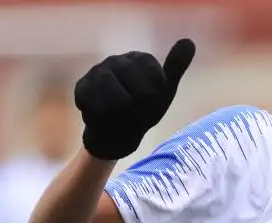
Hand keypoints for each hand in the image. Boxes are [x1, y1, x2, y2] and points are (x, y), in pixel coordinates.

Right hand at [75, 38, 195, 161]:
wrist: (117, 131)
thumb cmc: (143, 109)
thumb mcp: (164, 90)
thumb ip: (175, 66)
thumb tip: (189, 41)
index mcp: (140, 59)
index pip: (157, 81)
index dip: (155, 100)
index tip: (150, 103)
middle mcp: (117, 60)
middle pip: (140, 94)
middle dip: (140, 111)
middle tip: (134, 112)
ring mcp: (98, 72)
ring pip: (117, 102)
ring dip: (122, 117)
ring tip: (120, 115)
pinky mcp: (82, 87)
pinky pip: (97, 108)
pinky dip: (104, 119)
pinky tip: (103, 116)